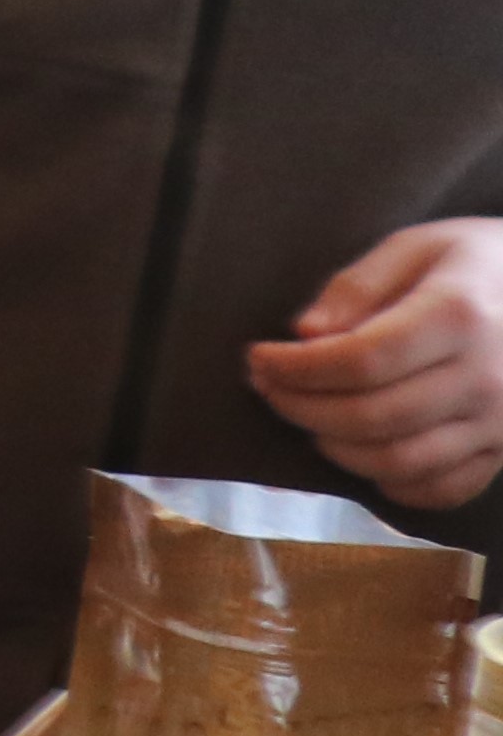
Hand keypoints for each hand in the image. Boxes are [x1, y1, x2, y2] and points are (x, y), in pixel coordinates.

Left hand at [248, 221, 502, 509]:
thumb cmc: (479, 263)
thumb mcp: (417, 247)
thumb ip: (357, 287)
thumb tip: (306, 335)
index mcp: (460, 316)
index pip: (360, 360)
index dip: (296, 368)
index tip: (258, 358)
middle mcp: (487, 377)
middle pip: (371, 416)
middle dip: (301, 407)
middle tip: (269, 388)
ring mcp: (502, 421)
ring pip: (399, 460)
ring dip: (335, 446)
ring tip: (309, 415)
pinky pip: (441, 488)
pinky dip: (390, 481)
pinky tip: (363, 450)